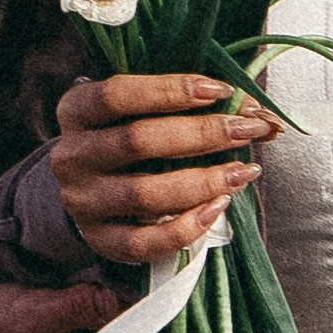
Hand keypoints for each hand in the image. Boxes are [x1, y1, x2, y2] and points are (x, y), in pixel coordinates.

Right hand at [49, 70, 277, 269]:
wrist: (91, 186)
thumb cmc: (130, 134)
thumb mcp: (144, 108)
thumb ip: (193, 102)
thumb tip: (262, 114)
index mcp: (75, 110)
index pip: (116, 94)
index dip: (170, 89)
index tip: (221, 91)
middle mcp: (70, 155)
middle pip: (137, 141)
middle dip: (202, 134)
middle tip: (248, 129)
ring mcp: (82, 201)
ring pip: (144, 195)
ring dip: (203, 182)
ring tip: (243, 171)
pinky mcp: (99, 240)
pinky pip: (145, 242)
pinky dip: (187, 227)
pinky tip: (219, 206)